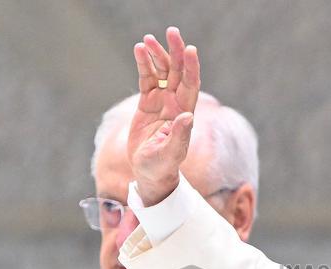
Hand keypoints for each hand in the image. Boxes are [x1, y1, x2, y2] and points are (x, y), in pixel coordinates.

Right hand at [128, 27, 199, 204]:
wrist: (150, 174)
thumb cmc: (163, 168)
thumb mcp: (170, 154)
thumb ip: (179, 136)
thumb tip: (187, 117)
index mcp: (184, 113)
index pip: (191, 85)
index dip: (191, 67)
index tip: (190, 50)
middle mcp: (175, 104)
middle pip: (177, 73)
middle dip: (175, 53)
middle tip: (172, 32)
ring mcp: (161, 102)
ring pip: (161, 73)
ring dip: (157, 55)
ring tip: (148, 39)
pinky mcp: (147, 104)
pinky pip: (146, 80)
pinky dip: (144, 65)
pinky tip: (139, 49)